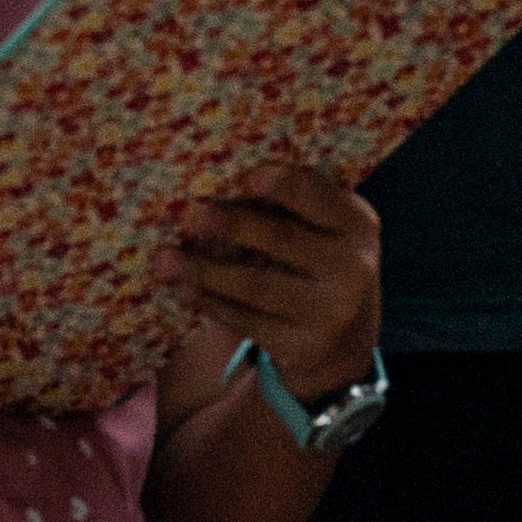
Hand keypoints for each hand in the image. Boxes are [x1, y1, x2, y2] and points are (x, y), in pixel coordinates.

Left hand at [175, 161, 382, 400]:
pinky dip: (212, 302)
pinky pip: (247, 320)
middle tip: (188, 216)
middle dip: (230, 226)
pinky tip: (186, 288)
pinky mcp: (302, 345)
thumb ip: (295, 205)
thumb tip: (219, 179)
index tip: (245, 176)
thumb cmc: (319, 262)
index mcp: (357, 225)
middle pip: (282, 240)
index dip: (284, 186)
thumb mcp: (326, 231)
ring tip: (164, 260)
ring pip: (256, 285)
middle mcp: (353, 268)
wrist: (343, 342)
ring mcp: (330, 312)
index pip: (321, 198)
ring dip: (204, 270)